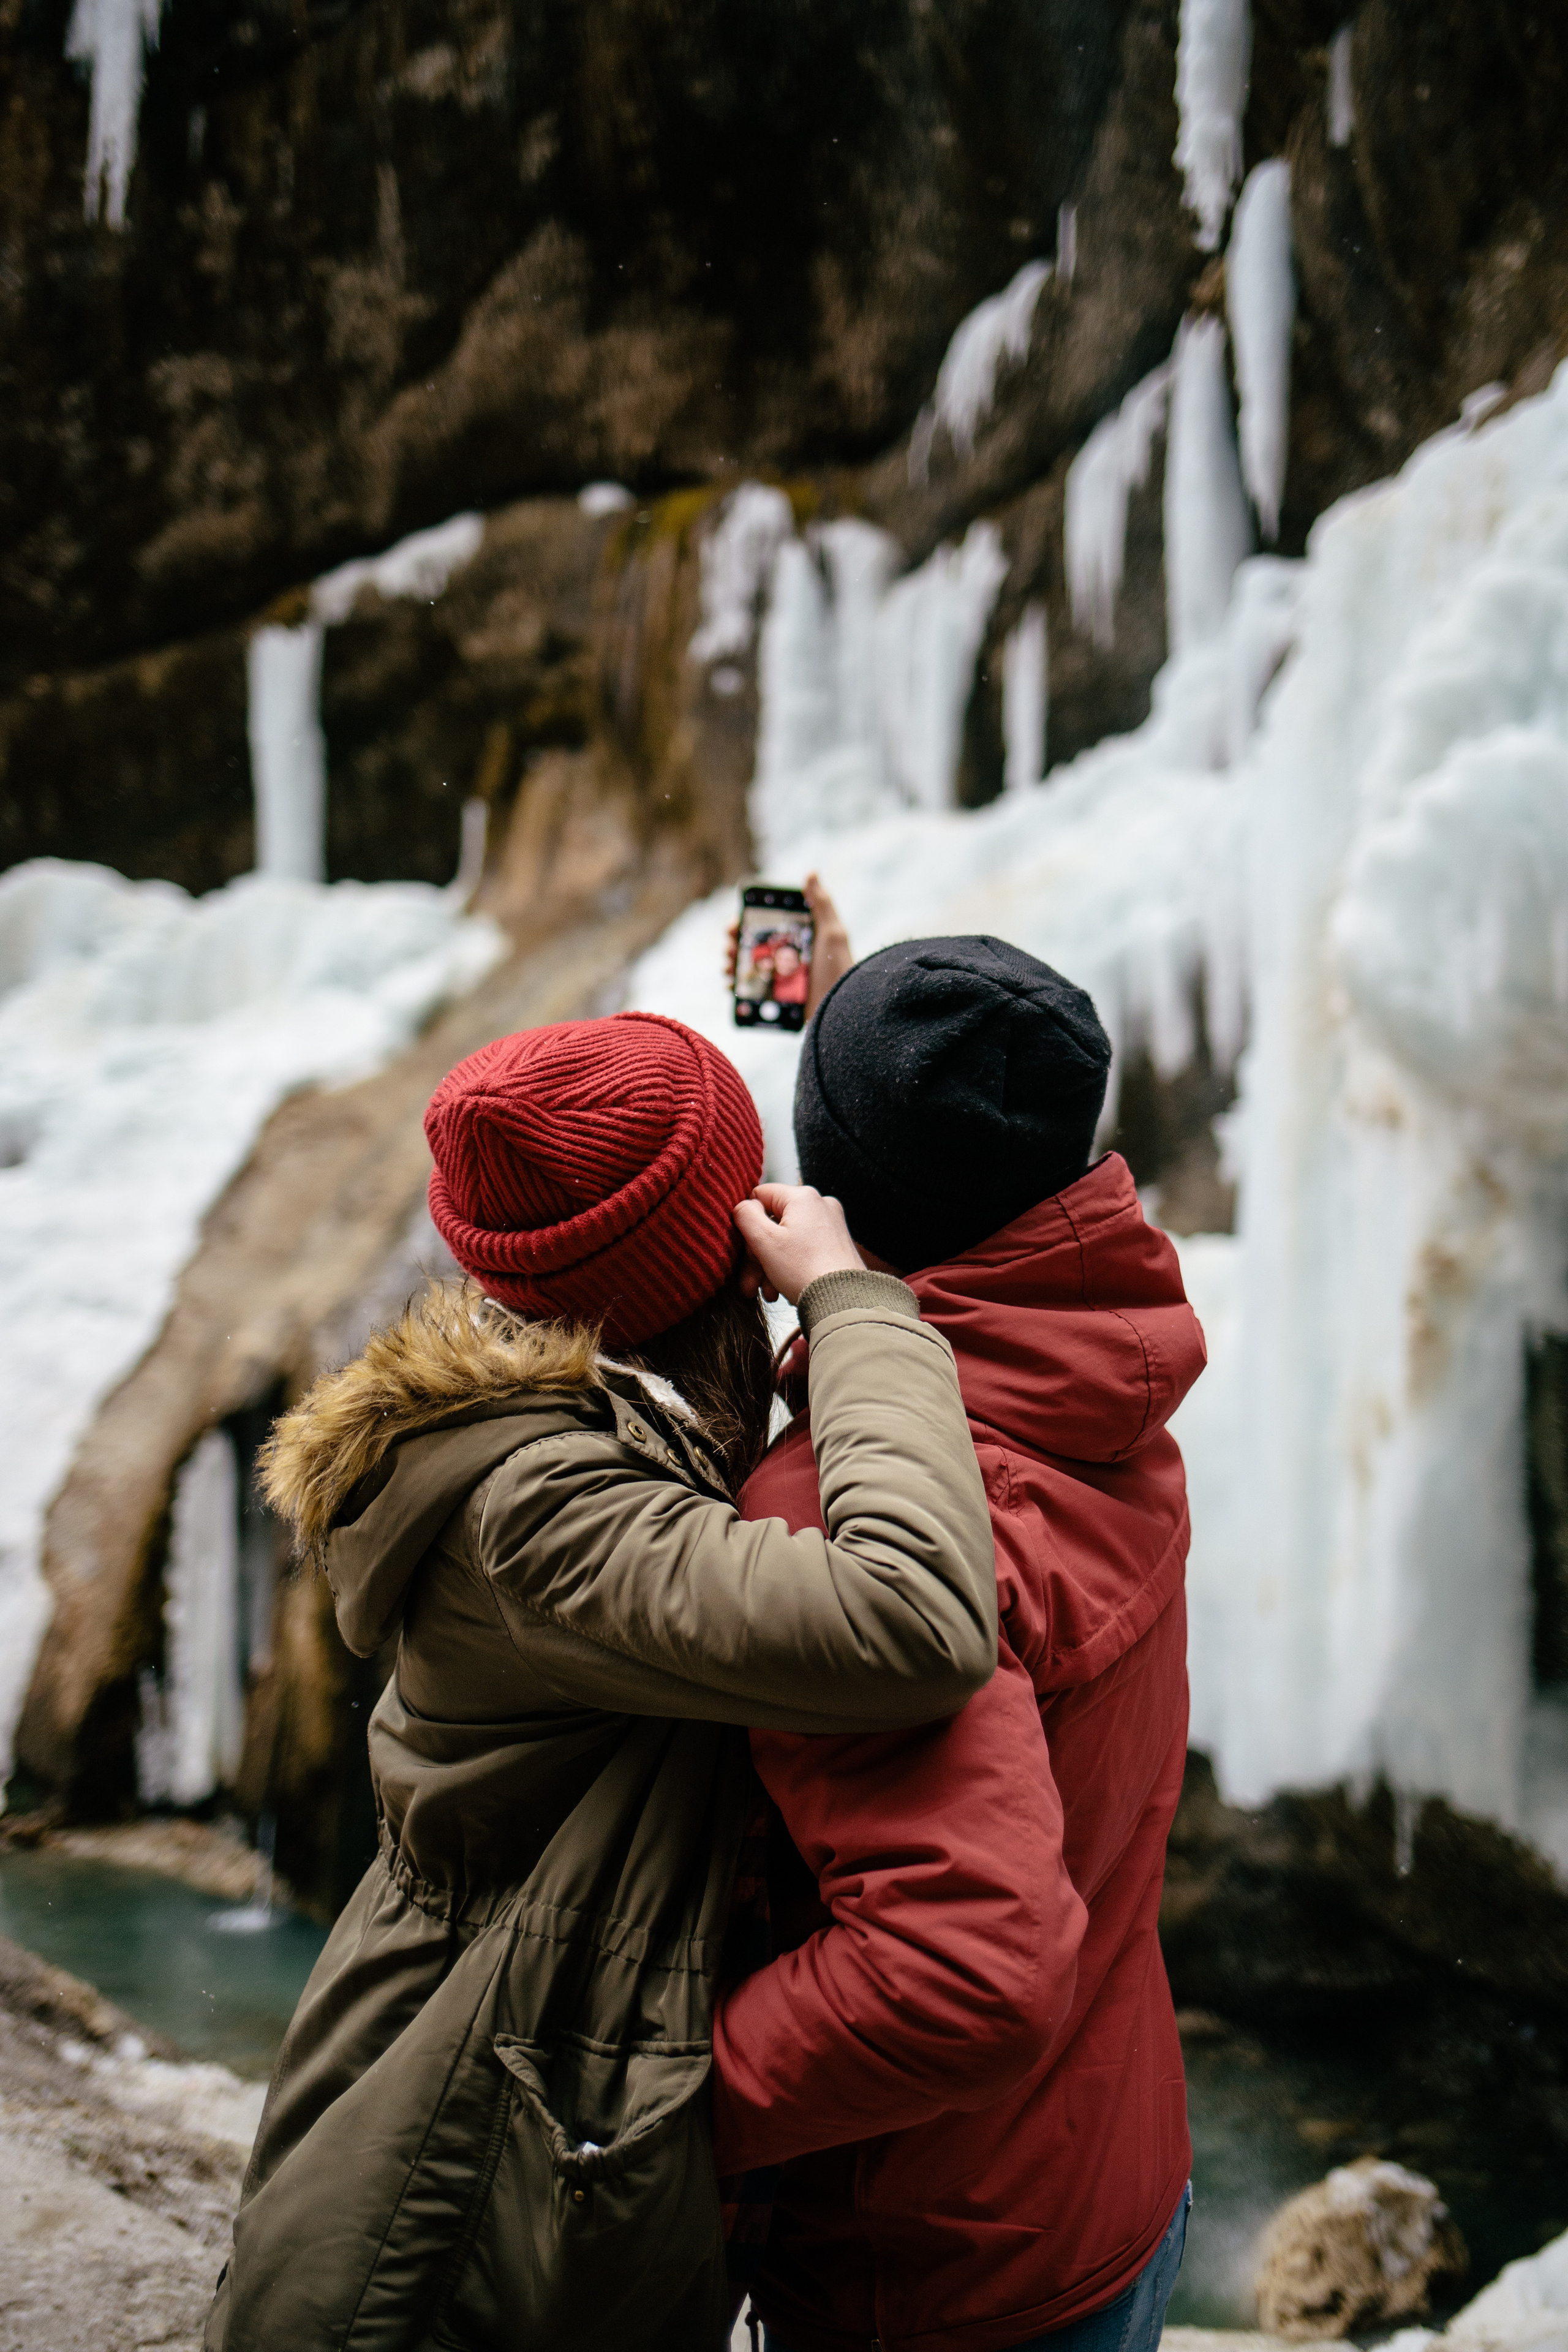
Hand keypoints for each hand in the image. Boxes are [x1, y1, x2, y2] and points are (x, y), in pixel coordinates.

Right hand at [722, 874, 853, 1013]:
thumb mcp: (833, 934)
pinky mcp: (776, 1002)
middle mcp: (787, 959)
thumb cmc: (839, 970)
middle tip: (730, 947)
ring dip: (732, 965)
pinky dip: (737, 989)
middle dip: (734, 944)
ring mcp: (780, 981)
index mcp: (798, 941)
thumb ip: (822, 904)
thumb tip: (810, 873)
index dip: (746, 923)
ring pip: (747, 969)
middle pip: (751, 947)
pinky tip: (731, 985)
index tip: (735, 924)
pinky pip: (750, 994)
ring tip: (728, 967)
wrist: (841, 1011)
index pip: (766, 926)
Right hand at [734, 1183, 862, 1304]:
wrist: (844, 1301)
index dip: (746, 1221)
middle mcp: (820, 1205)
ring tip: (768, 1294)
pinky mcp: (836, 1245)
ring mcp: (831, 1225)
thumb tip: (744, 1206)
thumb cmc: (804, 1270)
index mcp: (803, 1197)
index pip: (761, 1195)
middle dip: (757, 1256)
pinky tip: (782, 1291)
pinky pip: (803, 1250)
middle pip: (773, 1223)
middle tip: (749, 1284)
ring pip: (787, 1240)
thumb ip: (746, 1216)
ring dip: (770, 1267)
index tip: (743, 1249)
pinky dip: (789, 1267)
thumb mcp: (765, 1241)